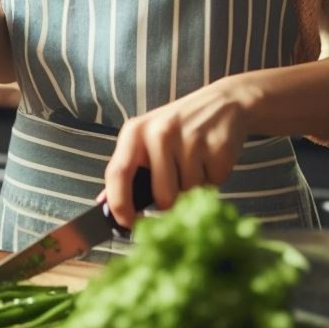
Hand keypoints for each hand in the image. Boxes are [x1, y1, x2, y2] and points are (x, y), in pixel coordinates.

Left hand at [104, 77, 255, 227]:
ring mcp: (190, 139)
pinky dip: (213, 179)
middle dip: (172, 200)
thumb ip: (127, 169)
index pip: (117, 173)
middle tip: (177, 177)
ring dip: (194, 188)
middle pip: (162, 197)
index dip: (120, 205)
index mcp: (135, 132)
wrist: (223, 103)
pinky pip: (213, 185)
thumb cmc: (178, 126)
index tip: (127, 224)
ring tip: (195, 162)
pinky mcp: (218, 147)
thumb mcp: (146, 138)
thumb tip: (105, 203)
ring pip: (189, 194)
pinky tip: (210, 158)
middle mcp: (159, 133)